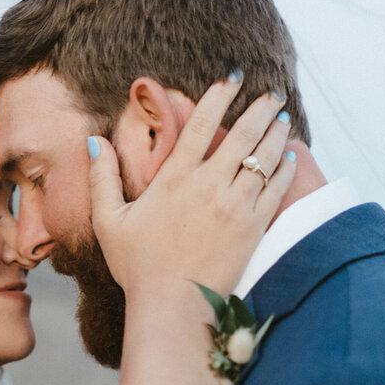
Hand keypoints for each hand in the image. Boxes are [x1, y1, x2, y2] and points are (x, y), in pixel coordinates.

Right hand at [88, 76, 295, 298]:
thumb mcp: (109, 221)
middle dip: (260, 108)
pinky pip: (276, 190)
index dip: (219, 95)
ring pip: (263, 158)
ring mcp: (234, 207)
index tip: (233, 77)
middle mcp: (208, 186)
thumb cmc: (137, 266)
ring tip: (282, 116)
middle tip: (271, 92)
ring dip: (276, 133)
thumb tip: (94, 141)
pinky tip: (289, 157)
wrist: (172, 306)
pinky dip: (284, 170)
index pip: (202, 124)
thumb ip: (101, 178)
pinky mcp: (253, 229)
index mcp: (173, 179)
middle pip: (242, 134)